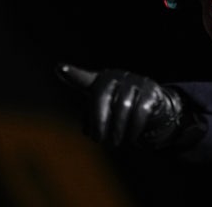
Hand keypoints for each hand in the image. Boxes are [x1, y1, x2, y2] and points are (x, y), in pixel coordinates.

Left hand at [56, 63, 183, 149]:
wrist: (152, 106)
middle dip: (100, 121)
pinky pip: (141, 110)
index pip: (83, 78)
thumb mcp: (103, 114)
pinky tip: (130, 138)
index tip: (60, 68)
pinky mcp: (151, 90)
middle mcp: (116, 76)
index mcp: (100, 81)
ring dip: (118, 128)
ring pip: (123, 105)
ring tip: (115, 142)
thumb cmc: (120, 109)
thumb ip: (91, 121)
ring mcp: (135, 81)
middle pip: (102, 97)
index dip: (72, 74)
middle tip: (99, 140)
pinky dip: (134, 128)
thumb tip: (88, 130)